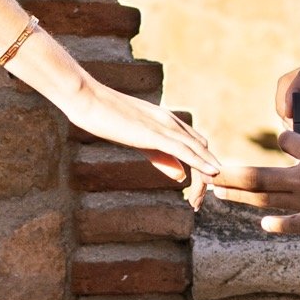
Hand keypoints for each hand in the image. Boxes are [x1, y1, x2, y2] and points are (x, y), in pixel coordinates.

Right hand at [60, 73, 219, 182]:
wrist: (88, 99)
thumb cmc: (106, 118)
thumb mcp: (139, 141)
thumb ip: (161, 157)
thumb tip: (182, 176)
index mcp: (167, 120)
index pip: (196, 144)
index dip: (203, 165)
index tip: (201, 188)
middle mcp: (171, 121)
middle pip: (202, 149)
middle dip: (205, 174)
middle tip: (199, 200)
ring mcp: (164, 126)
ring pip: (197, 151)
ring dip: (205, 174)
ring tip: (206, 196)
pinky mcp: (155, 134)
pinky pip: (185, 150)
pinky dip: (201, 162)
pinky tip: (212, 173)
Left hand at [211, 129, 299, 243]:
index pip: (288, 140)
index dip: (285, 137)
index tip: (284, 138)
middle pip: (257, 176)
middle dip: (230, 174)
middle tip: (209, 173)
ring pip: (263, 200)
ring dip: (238, 197)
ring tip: (218, 194)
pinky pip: (289, 224)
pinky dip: (276, 224)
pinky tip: (263, 224)